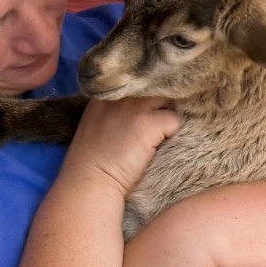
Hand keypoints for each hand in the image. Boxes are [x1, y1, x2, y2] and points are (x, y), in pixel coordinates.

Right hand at [62, 97, 179, 196]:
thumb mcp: (96, 124)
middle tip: (152, 129)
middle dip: (159, 106)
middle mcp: (121, 94)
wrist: (90, 183)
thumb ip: (114, 110)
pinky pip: (175, 121)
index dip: (145, 98)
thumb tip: (141, 108)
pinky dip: (172, 135)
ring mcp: (135, 107)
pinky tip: (156, 149)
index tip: (142, 117)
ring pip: (168, 102)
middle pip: (154, 90)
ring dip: (166, 119)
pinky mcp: (150, 122)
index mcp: (105, 94)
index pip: (137, 84)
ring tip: (155, 140)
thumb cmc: (92, 162)